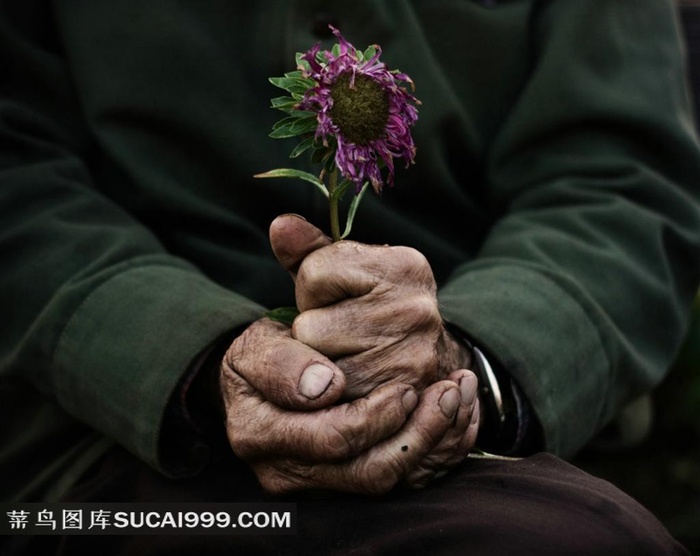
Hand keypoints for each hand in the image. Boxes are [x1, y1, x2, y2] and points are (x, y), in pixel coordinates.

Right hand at [220, 318, 479, 492]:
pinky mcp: (344, 479)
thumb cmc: (263, 354)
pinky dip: (433, 450)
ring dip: (431, 442)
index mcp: (258, 435)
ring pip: (386, 478)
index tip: (404, 387)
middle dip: (417, 434)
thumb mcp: (256, 346)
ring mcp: (316, 481)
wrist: (267, 373)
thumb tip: (324, 387)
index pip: (330, 440)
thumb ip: (281, 363)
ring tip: (458, 398)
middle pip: (366, 471)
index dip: (374, 417)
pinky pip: (397, 476)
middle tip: (449, 393)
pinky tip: (456, 417)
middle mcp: (285, 470)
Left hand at [269, 214, 472, 398]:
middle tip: (343, 333)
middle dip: (314, 331)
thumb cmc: (372, 306)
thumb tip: (280, 225)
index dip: (313, 289)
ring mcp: (411, 356)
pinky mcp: (400, 397)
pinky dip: (334, 393)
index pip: (313, 273)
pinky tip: (355, 381)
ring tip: (350, 356)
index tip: (340, 297)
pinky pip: (331, 399)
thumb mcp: (344, 271)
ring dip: (321, 364)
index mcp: (402, 265)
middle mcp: (414, 308)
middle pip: (309, 326)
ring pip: (316, 365)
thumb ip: (307, 249)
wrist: (428, 358)